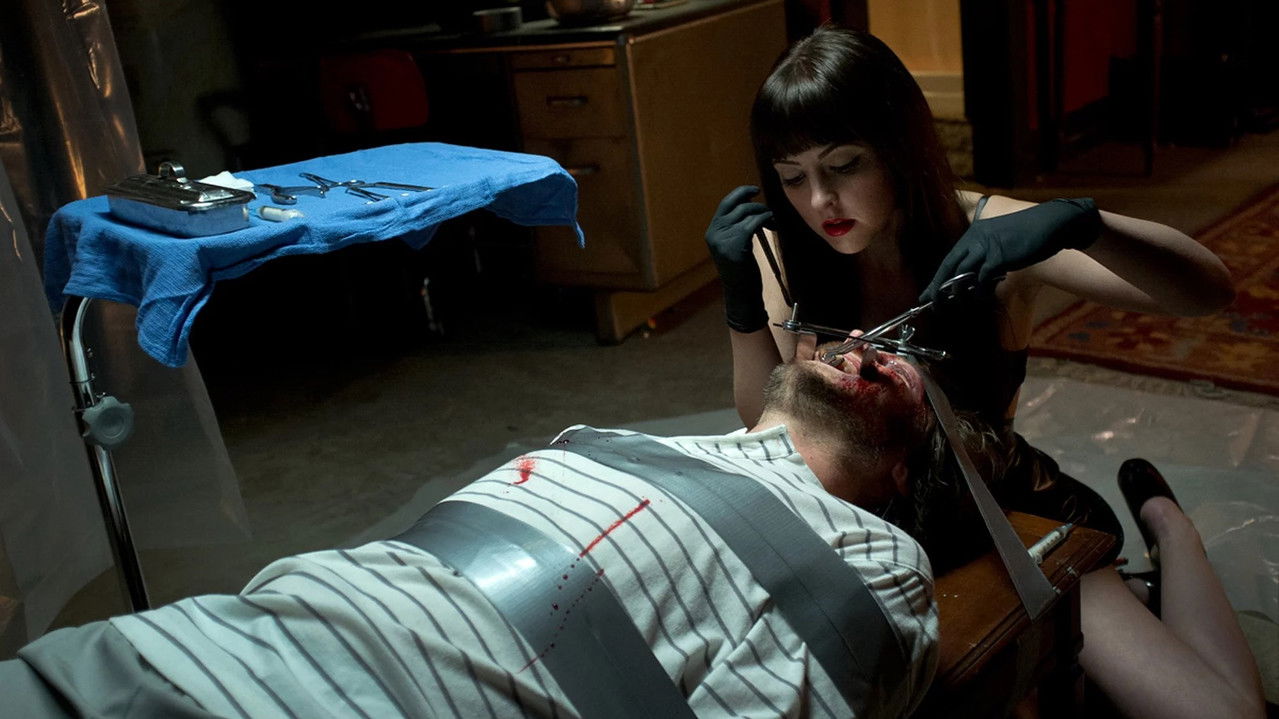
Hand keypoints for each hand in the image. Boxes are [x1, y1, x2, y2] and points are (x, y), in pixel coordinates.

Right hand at [706, 185, 773, 331]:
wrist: (741, 293)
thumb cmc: (742, 270)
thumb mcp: (733, 246)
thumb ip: (735, 228)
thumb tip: (749, 205)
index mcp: (712, 232)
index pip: (725, 204)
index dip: (740, 193)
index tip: (754, 191)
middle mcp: (714, 233)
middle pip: (736, 205)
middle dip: (755, 204)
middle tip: (768, 212)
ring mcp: (723, 239)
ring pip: (747, 213)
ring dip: (763, 213)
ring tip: (772, 222)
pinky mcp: (736, 244)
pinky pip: (753, 222)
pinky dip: (765, 219)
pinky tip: (772, 225)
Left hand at [920, 198, 1101, 302]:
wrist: (1053, 223)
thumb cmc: (1029, 234)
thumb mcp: (1001, 241)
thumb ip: (986, 257)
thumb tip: (974, 280)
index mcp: (975, 233)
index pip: (950, 259)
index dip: (938, 278)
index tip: (928, 294)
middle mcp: (977, 238)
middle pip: (950, 267)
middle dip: (939, 289)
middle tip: (932, 304)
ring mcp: (987, 247)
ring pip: (964, 275)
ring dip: (959, 293)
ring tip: (955, 305)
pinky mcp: (1000, 256)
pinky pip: (984, 279)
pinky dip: (982, 291)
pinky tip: (983, 297)